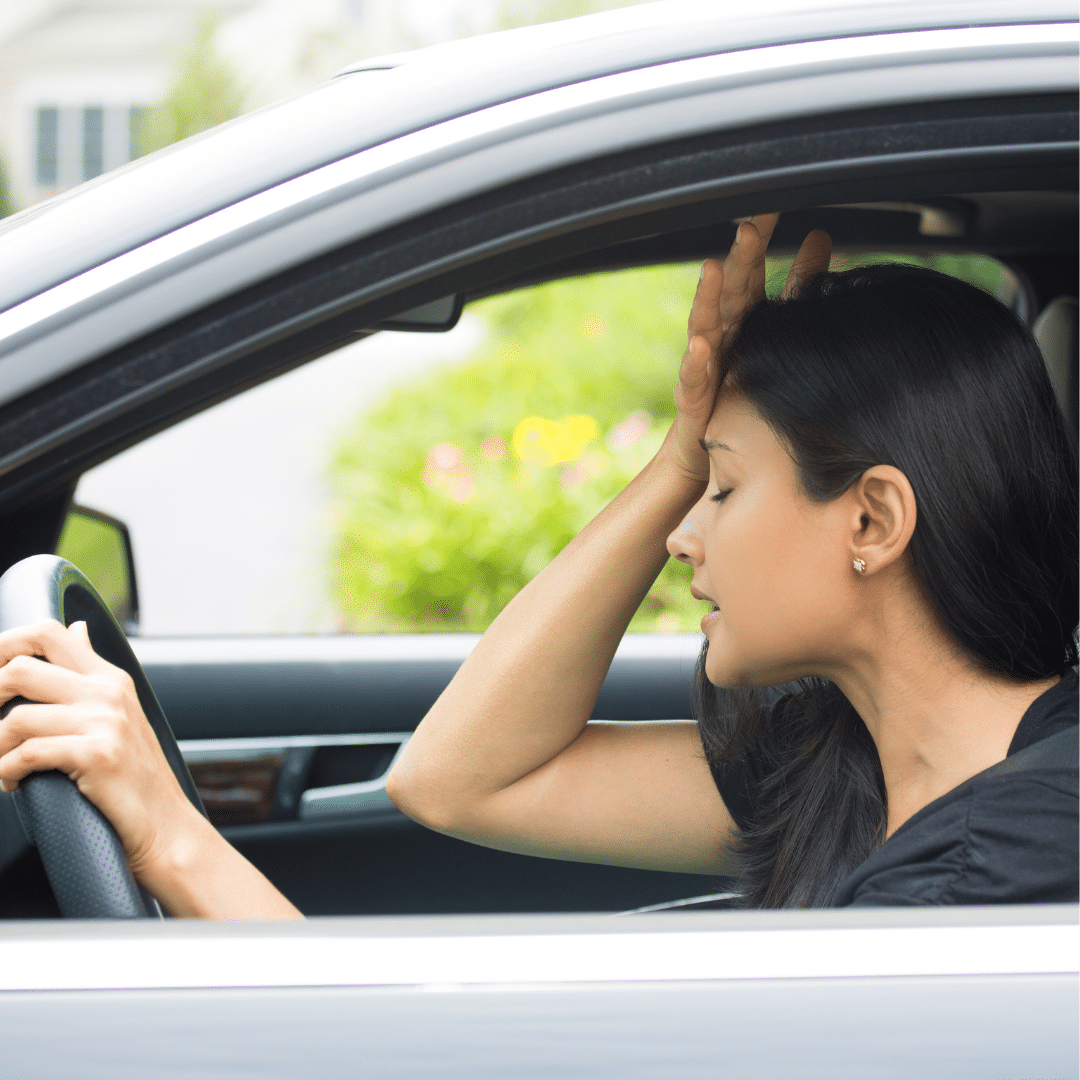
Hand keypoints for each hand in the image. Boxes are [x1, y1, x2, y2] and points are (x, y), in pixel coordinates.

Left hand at [0, 620, 199, 880]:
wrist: (166, 827)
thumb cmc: (134, 779)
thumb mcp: (118, 714)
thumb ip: (90, 674)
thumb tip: (76, 630)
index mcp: (110, 678)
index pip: (47, 633)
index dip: (4, 645)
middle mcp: (108, 692)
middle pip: (21, 669)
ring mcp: (106, 722)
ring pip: (16, 718)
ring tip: (0, 768)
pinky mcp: (98, 755)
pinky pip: (26, 755)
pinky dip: (6, 774)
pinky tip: (12, 784)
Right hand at [666, 215, 832, 484]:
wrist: (706, 445)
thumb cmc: (738, 385)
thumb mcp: (773, 327)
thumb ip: (796, 286)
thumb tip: (821, 234)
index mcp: (741, 319)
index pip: (750, 272)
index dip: (759, 242)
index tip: (772, 207)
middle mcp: (721, 336)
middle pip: (730, 291)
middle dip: (738, 259)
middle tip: (750, 228)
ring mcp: (704, 366)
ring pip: (704, 325)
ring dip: (707, 298)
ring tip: (713, 270)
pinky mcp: (694, 399)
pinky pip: (694, 378)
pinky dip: (696, 361)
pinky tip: (701, 346)